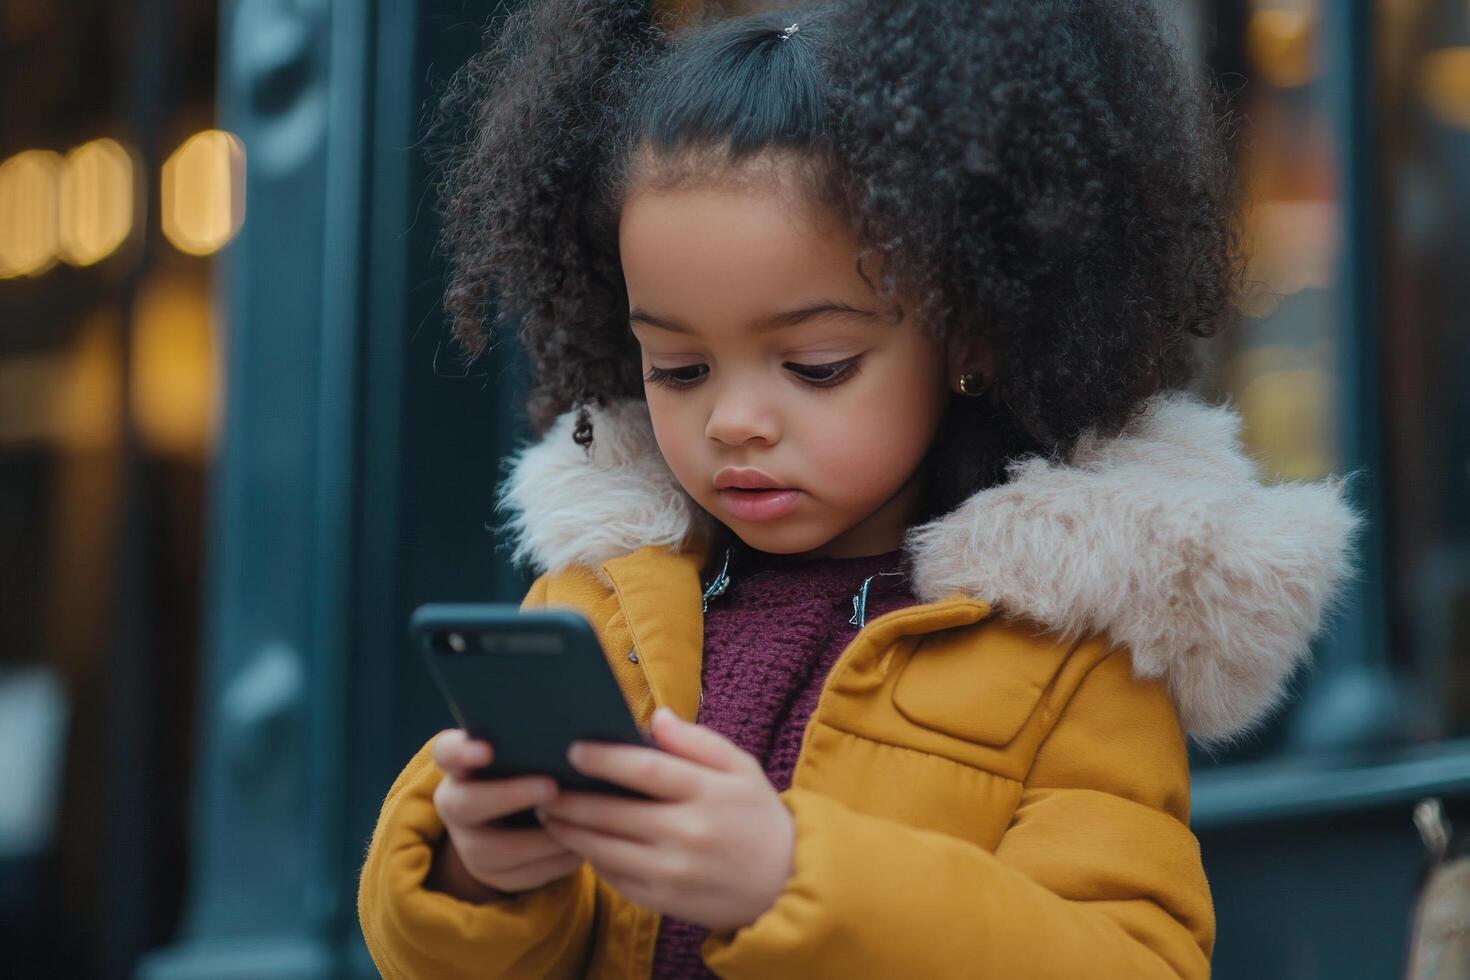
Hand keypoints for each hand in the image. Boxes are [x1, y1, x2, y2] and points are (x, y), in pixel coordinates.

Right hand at [428, 729, 583, 898]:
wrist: (522, 815)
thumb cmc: (534, 765)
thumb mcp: (531, 750)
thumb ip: (539, 740)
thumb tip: (580, 734)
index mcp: (461, 762)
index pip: (448, 751)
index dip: (461, 752)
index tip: (486, 750)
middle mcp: (455, 802)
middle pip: (467, 803)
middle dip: (509, 796)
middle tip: (551, 788)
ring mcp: (468, 842)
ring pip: (493, 849)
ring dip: (539, 839)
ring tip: (577, 822)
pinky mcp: (491, 874)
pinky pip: (519, 876)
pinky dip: (553, 863)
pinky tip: (581, 847)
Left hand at [535, 706, 794, 931]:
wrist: (785, 883)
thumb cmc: (757, 816)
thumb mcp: (740, 768)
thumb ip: (697, 742)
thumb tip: (656, 717)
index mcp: (707, 793)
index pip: (644, 770)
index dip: (604, 758)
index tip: (573, 749)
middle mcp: (688, 833)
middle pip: (613, 813)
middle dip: (571, 799)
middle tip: (544, 786)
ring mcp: (674, 871)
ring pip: (605, 850)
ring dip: (570, 831)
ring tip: (549, 814)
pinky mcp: (665, 900)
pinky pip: (615, 878)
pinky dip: (592, 860)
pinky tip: (579, 843)